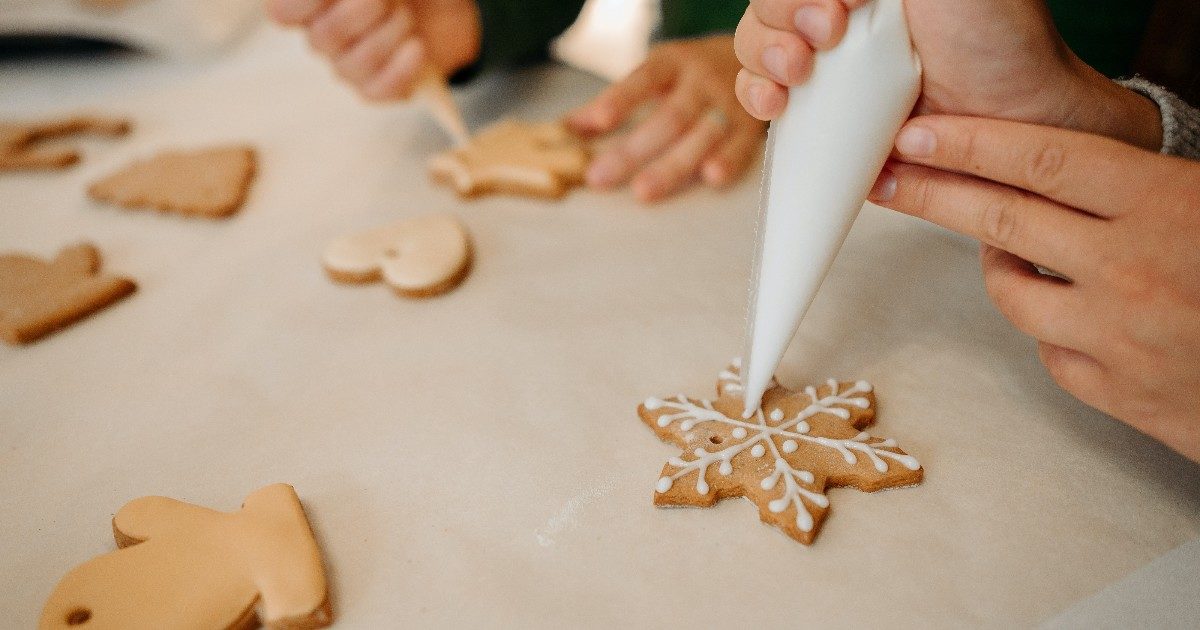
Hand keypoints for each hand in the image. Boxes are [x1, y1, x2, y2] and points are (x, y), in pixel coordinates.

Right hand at [266, 0, 480, 100]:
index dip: (307, 2)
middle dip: (367, 9)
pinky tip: (417, 47)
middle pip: (324, 36)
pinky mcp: (373, 88)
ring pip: (355, 63)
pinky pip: (378, 90)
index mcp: (309, 2)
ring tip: (407, 17)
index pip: (282, 13)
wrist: (442, 8)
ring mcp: (344, 64)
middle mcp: (320, 34)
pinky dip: (402, 67)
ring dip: (391, 32)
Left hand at [565, 36, 766, 202]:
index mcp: (672, 64)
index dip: (620, 99)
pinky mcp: (751, 126)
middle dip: (633, 151)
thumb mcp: (655, 74)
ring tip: (644, 192)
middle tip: (601, 178)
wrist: (757, 57)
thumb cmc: (691, 75)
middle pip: (668, 118)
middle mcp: (701, 82)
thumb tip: (567, 128)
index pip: (642, 80)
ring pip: (701, 136)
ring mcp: (729, 104)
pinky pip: (742, 145)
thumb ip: (614, 101)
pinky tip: (711, 179)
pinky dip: (728, 162)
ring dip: (673, 165)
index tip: (596, 122)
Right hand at [731, 0, 1161, 150]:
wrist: (1018, 116)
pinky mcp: (825, 113)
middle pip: (766, 10)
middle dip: (777, 24)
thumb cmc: (997, 34)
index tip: (838, 10)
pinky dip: (759, 100)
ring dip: (761, 63)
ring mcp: (828, 65)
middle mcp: (840, 14)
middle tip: (823, 40)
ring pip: (756, 52)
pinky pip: (768, 101)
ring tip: (794, 81)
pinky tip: (779, 109)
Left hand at [869, 114, 1199, 461]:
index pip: (1042, 160)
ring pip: (1013, 294)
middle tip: (888, 179)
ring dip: (1004, 269)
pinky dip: (1053, 330)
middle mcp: (1130, 269)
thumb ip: (1140, 188)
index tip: (917, 134)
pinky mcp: (1112, 392)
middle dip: (932, 193)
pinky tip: (1080, 317)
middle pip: (1001, 220)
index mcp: (1164, 207)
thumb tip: (1050, 172)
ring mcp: (1116, 336)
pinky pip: (1050, 351)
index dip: (970, 143)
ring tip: (1020, 255)